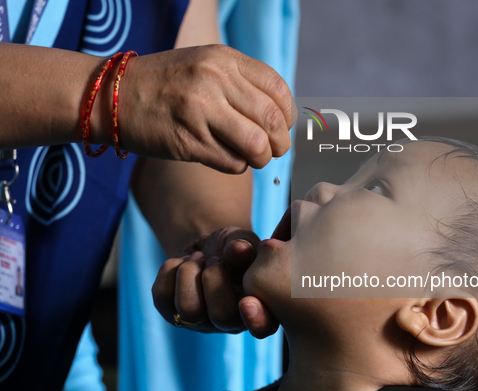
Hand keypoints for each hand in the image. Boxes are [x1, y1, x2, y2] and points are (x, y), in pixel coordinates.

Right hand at [112, 45, 293, 172]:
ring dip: (260, 159)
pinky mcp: (188, 141)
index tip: (280, 126)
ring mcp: (201, 111)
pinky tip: (223, 156)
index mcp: (224, 59)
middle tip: (271, 150)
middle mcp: (215, 80)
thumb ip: (242, 83)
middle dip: (279, 144)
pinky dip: (236, 166)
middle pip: (273, 121)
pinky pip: (233, 163)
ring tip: (250, 157)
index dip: (287, 115)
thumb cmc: (165, 84)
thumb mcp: (205, 65)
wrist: (112, 95)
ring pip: (257, 146)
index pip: (279, 90)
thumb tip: (281, 116)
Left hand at [152, 227, 278, 337]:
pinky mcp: (171, 313)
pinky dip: (170, 269)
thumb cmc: (234, 246)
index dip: (257, 319)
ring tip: (198, 258)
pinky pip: (162, 296)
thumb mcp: (244, 241)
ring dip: (190, 272)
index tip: (247, 300)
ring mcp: (199, 322)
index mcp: (258, 306)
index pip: (263, 326)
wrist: (207, 246)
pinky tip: (183, 262)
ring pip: (188, 309)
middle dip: (214, 277)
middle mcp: (229, 323)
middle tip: (214, 259)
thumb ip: (245, 245)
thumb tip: (237, 249)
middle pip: (221, 316)